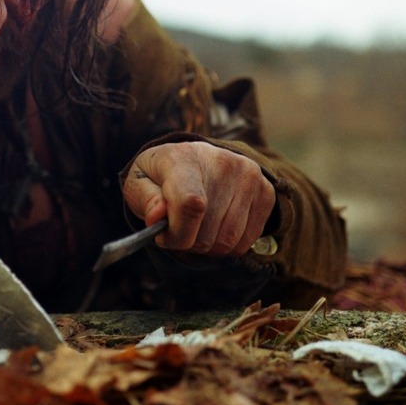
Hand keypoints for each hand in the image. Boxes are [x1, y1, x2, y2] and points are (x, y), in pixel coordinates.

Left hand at [121, 141, 275, 256]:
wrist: (194, 158)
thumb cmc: (162, 174)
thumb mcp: (139, 182)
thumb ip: (145, 200)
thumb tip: (158, 217)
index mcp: (184, 158)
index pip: (190, 205)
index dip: (177, 233)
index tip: (163, 235)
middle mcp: (223, 164)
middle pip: (208, 233)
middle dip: (187, 242)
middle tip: (178, 229)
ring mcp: (248, 177)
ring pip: (228, 242)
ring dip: (208, 247)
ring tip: (196, 227)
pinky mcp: (265, 192)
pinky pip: (246, 242)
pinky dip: (228, 245)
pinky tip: (215, 226)